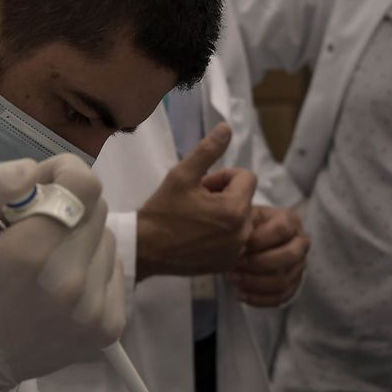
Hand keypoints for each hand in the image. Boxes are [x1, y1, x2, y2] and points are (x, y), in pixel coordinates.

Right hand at [0, 155, 125, 391]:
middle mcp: (69, 282)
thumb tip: (34, 171)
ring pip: (107, 239)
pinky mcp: (109, 328)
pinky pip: (116, 272)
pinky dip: (95, 270)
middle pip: (97, 208)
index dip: (63, 173)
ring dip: (83, 239)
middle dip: (71, 206)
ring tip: (50, 259)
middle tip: (39, 226)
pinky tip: (65, 285)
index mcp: (30, 252)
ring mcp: (92, 310)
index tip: (42, 188)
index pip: (84, 183)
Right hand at [135, 123, 256, 280]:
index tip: (202, 184)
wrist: (144, 249)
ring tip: (197, 217)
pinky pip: (235, 240)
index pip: (247, 177)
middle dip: (224, 195)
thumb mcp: (182, 175)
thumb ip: (208, 150)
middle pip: (244, 198)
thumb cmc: (162, 211)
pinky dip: (222, 234)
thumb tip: (227, 127)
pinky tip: (198, 234)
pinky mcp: (227, 264)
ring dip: (224, 214)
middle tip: (196, 200)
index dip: (224, 176)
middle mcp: (243, 232)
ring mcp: (236, 251)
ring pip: (241, 219)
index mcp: (235, 209)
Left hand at [234, 205, 308, 306]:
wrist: (252, 240)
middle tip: (235, 264)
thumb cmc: (249, 227)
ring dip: (255, 282)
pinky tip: (240, 294)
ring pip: (283, 280)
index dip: (259, 239)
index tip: (239, 245)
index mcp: (291, 222)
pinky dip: (258, 298)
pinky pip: (279, 297)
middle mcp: (300, 243)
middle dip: (258, 263)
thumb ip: (244, 223)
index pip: (282, 230)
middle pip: (288, 256)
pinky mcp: (292, 285)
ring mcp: (299, 266)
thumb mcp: (246, 217)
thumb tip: (235, 235)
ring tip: (233, 278)